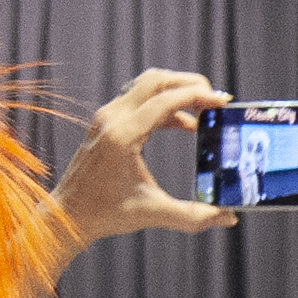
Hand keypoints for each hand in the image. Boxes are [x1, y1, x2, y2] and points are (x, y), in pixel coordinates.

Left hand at [58, 69, 237, 245]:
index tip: (222, 102)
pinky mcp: (107, 121)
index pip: (165, 100)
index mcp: (123, 136)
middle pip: (156, 80)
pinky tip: (185, 125)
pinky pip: (140, 100)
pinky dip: (165, 105)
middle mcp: (112, 119)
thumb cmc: (105, 213)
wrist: (69, 214)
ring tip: (204, 111)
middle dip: (190, 84)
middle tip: (215, 99)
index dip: (198, 96)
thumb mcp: (153, 214)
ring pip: (147, 86)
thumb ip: (194, 216)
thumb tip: (228, 217)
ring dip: (177, 92)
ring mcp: (107, 117)